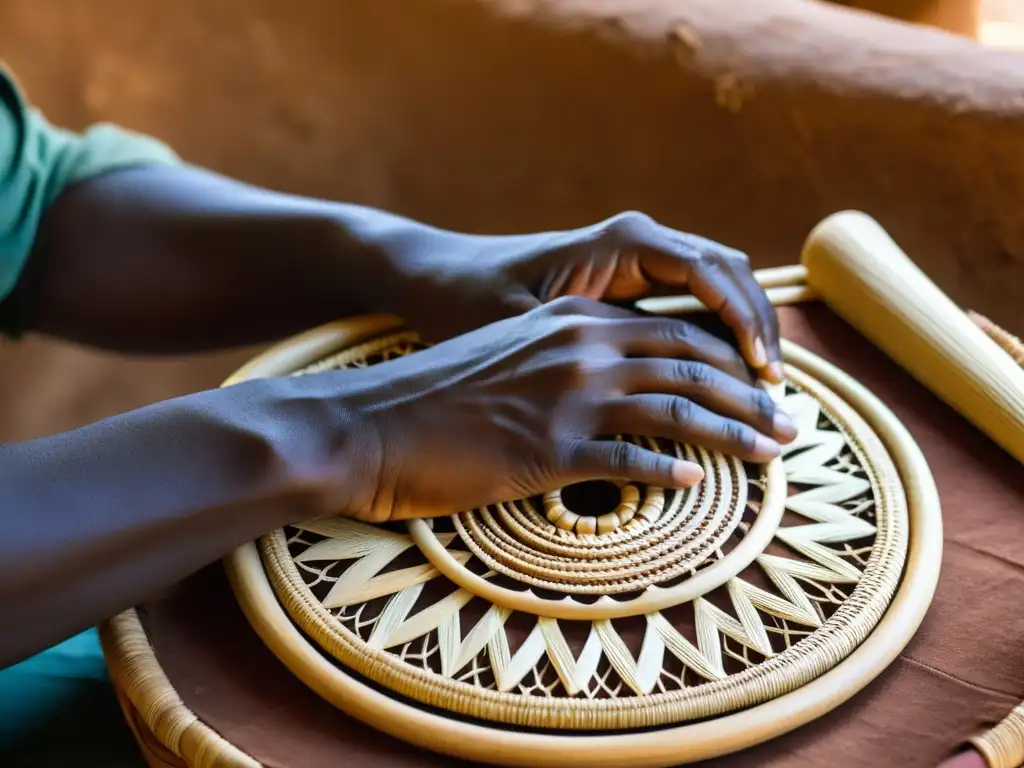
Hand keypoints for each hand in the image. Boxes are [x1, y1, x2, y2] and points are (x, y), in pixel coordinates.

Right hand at [287, 298, 795, 521]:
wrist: (364, 423)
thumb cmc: (432, 395)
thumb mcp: (506, 356)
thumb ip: (562, 358)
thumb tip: (611, 384)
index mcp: (569, 321)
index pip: (672, 329)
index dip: (728, 356)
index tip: (762, 384)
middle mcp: (576, 350)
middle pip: (690, 365)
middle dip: (751, 394)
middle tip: (790, 425)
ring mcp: (563, 399)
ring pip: (676, 410)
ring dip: (734, 433)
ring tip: (773, 454)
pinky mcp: (543, 452)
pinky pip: (626, 462)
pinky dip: (668, 472)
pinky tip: (697, 485)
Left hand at [384, 211, 781, 382]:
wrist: (442, 279)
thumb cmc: (473, 299)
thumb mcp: (525, 324)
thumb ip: (583, 343)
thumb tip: (642, 384)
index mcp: (622, 242)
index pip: (712, 273)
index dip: (745, 321)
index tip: (762, 372)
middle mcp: (639, 242)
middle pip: (731, 275)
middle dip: (761, 328)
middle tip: (776, 393)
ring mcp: (639, 259)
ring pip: (721, 286)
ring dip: (746, 332)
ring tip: (763, 390)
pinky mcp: (633, 282)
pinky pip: (696, 300)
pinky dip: (720, 334)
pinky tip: (727, 377)